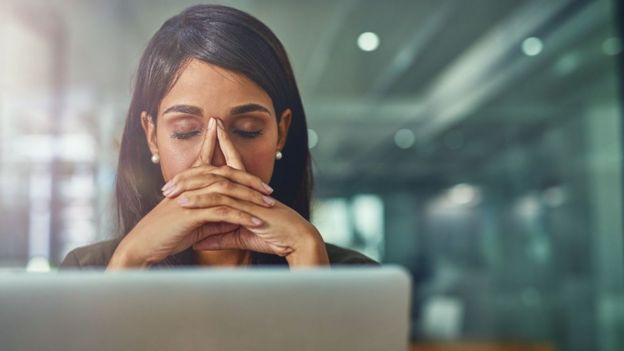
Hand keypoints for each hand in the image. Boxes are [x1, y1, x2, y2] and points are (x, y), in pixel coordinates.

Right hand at [107, 118, 274, 268]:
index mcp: (189, 183)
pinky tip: (256, 222)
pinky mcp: (191, 213)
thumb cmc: (166, 235)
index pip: (212, 165)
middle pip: (226, 174)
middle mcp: (190, 185)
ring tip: (269, 205)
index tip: (257, 175)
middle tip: (269, 189)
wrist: (142, 246)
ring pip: (227, 190)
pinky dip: (242, 216)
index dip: (233, 163)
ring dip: (250, 198)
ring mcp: (190, 197)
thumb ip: (213, 215)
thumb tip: (235, 216)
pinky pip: (223, 211)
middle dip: (250, 180)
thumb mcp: (194, 223)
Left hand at [173, 119, 328, 266]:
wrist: (296, 240)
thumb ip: (219, 236)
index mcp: (247, 191)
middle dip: (193, 171)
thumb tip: (199, 241)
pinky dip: (201, 201)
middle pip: (216, 171)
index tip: (206, 139)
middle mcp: (246, 189)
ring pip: (214, 184)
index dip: (219, 150)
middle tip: (171, 178)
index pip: (231, 165)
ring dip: (190, 186)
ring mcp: (247, 196)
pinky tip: (184, 203)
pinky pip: (221, 202)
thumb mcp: (240, 236)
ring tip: (169, 191)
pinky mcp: (248, 208)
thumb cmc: (274, 237)